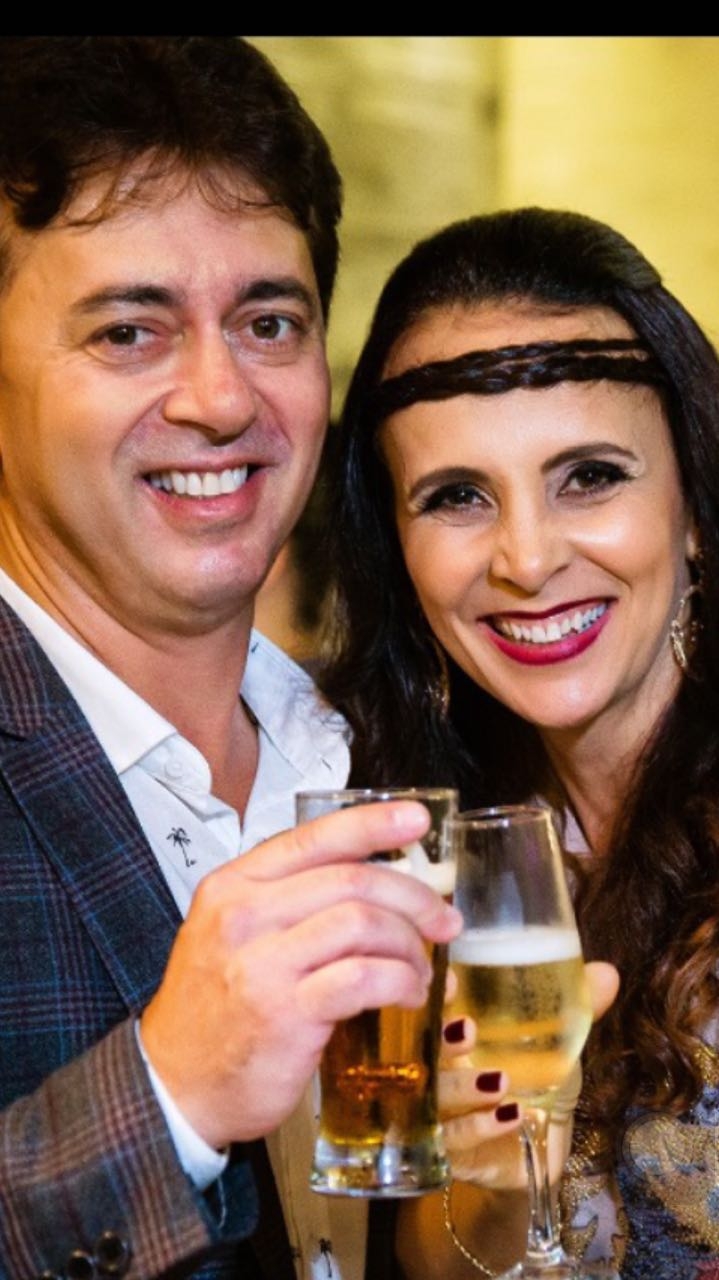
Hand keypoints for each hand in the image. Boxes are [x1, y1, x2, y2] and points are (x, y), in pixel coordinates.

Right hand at [140, 800, 461, 1149]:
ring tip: (421, 969)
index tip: (417, 819)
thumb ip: (292, 903)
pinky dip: (400, 981)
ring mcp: (263, 963)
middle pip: (351, 879)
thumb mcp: (236, 935)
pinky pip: (364, 978)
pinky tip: (408, 993)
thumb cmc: (215, 1009)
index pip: (313, 837)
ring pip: (362, 923)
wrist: (175, 1086)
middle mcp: (244, 915)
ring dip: (409, 944)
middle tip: (443, 919)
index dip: (373, 823)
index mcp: (233, 885)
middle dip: (412, 896)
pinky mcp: (286, 1013)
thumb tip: (381, 887)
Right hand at [438, 961, 618, 1187]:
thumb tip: (607, 974)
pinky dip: (483, 1126)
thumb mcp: (555, 1043)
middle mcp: (438, 1069)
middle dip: (440, 1040)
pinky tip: (511, 1115)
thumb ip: (575, 1008)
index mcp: (454, 1034)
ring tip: (500, 1081)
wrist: (539, 1147)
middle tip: (468, 1030)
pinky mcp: (450, 1152)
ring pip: (434, 1098)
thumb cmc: (536, 1082)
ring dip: (464, 1088)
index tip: (452, 979)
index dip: (437, 993)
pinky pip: (456, 1140)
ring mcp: (439, 1113)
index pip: (432, 1007)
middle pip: (422, 1052)